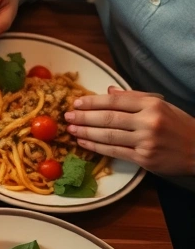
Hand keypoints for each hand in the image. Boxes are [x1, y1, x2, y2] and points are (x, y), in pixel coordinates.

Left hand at [65, 87, 194, 175]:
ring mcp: (146, 141)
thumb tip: (109, 90)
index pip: (116, 101)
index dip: (93, 102)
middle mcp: (149, 121)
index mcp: (153, 104)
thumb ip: (135, 97)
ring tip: (71, 129)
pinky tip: (84, 142)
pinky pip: (114, 151)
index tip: (76, 103)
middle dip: (84, 117)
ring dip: (86, 132)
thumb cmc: (179, 125)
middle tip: (68, 116)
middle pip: (108, 118)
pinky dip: (96, 146)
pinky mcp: (144, 158)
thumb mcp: (162, 105)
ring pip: (108, 135)